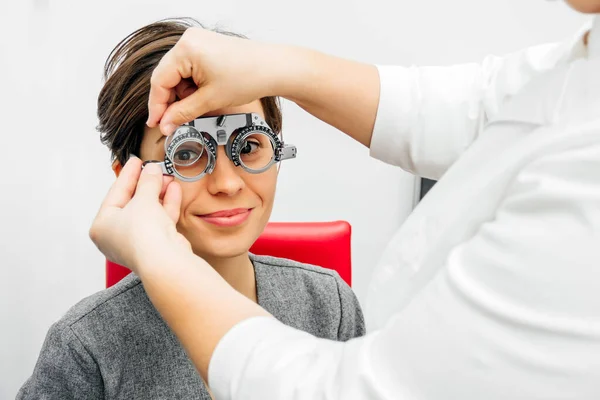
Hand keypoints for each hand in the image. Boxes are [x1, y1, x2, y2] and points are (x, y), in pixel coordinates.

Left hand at [89, 157, 191, 272]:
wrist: (164, 261)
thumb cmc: (143, 235)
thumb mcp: (142, 199)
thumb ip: (147, 181)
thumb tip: (151, 169)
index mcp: (102, 226)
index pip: (115, 193)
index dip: (127, 175)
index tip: (136, 161)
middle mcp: (117, 236)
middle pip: (132, 202)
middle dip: (146, 184)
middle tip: (154, 168)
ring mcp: (137, 241)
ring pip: (148, 211)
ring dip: (158, 193)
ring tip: (167, 176)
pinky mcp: (156, 245)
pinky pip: (159, 220)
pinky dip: (166, 205)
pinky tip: (174, 189)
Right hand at [147, 27, 281, 135]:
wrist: (274, 68)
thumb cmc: (248, 77)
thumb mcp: (210, 100)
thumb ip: (183, 113)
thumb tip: (165, 124)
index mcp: (186, 49)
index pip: (159, 80)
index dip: (157, 106)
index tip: (156, 124)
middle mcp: (189, 40)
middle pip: (167, 76)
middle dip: (171, 101)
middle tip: (174, 122)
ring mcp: (198, 42)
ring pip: (178, 75)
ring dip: (185, 94)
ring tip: (203, 104)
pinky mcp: (206, 47)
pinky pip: (190, 69)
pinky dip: (194, 85)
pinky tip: (205, 95)